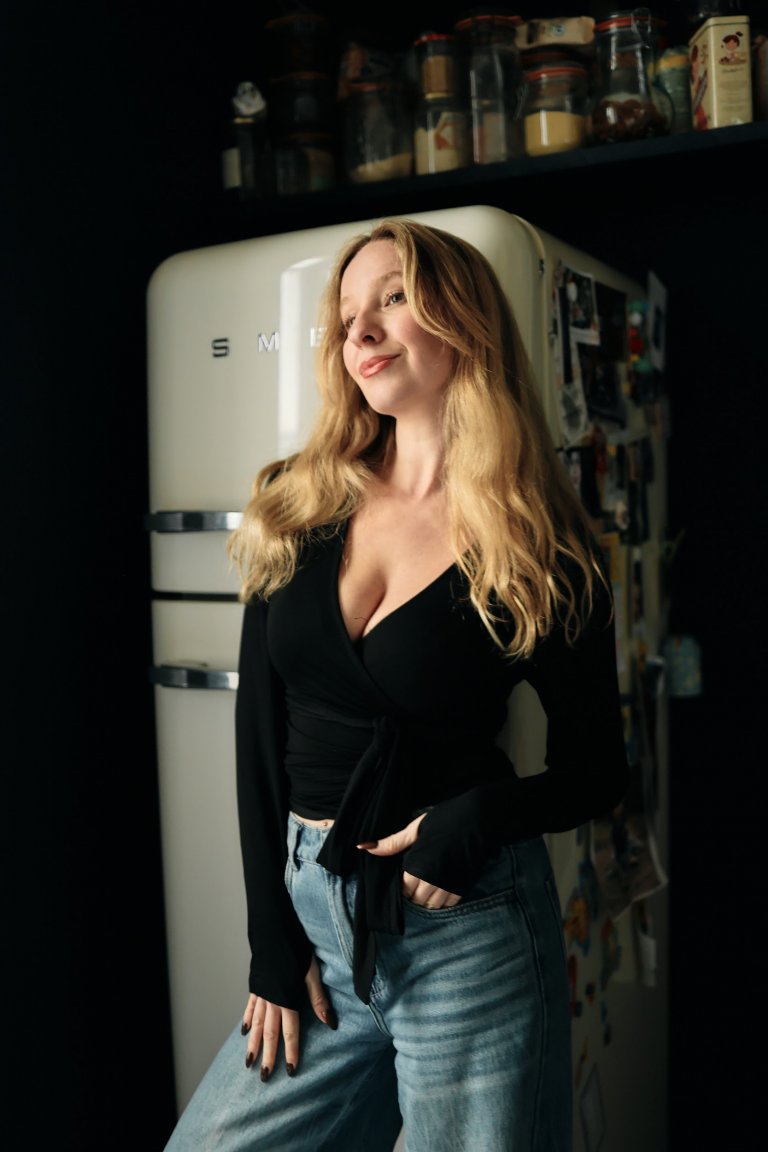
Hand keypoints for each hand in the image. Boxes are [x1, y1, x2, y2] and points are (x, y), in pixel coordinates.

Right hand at [241, 955, 336, 1079]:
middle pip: (269, 1033)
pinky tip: (244, 1032)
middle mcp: (271, 1000)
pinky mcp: (255, 985)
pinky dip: (246, 1020)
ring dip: (253, 1044)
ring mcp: (261, 994)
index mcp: (287, 999)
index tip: (290, 1071)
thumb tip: (330, 1023)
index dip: (291, 1051)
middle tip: (264, 1076)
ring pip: (255, 1024)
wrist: (274, 931)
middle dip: (267, 1056)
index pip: (289, 1032)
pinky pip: (249, 1007)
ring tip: (249, 1062)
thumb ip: (318, 999)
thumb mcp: (312, 973)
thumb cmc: (296, 950)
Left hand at [357, 813, 461, 909]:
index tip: (406, 874)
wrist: (479, 818)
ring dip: (428, 898)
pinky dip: (443, 900)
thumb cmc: (445, 819)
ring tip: (428, 883)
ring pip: (432, 905)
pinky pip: (449, 904)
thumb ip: (393, 843)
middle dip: (413, 892)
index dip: (403, 883)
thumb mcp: (416, 828)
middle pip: (416, 900)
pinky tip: (442, 885)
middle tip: (416, 877)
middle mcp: (433, 880)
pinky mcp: (463, 885)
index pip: (404, 889)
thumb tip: (364, 847)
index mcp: (418, 865)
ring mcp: (450, 884)